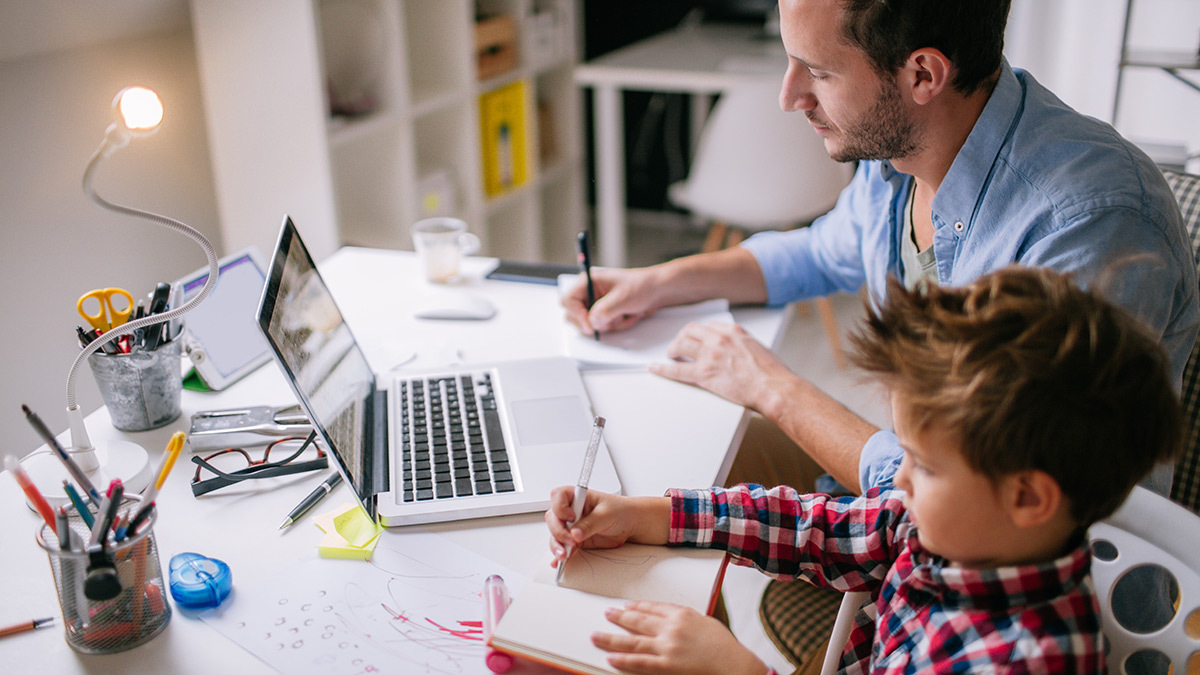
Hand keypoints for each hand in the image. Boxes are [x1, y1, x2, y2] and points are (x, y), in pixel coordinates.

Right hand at [545, 489, 669, 568]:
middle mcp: (571, 510)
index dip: (560, 507)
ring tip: (565, 555)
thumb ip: (590, 523)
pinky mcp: (575, 540)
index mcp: (577, 496)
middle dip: (558, 531)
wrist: (631, 524)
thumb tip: (575, 533)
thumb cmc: (620, 511)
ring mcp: (571, 526)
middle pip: (553, 518)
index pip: (558, 496)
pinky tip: (560, 562)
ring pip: (555, 535)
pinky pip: (563, 547)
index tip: (571, 517)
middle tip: (571, 541)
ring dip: (557, 546)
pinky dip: (560, 554)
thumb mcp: (606, 514)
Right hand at [561, 267, 663, 335]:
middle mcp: (589, 293)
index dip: (577, 315)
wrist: (657, 291)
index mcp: (588, 282)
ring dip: (610, 324)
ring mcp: (596, 305)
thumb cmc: (641, 286)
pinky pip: (603, 328)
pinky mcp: (605, 314)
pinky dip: (616, 326)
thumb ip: (605, 310)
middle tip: (610, 321)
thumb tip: (592, 321)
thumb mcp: (622, 297)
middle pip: (574, 316)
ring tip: (625, 314)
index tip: (590, 325)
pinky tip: (628, 316)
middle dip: (595, 322)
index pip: (569, 300)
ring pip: (591, 325)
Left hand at [593, 601, 768, 674]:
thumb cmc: (725, 646)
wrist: (735, 665)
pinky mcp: (667, 666)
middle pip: (639, 620)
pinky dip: (623, 660)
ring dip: (612, 638)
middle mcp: (671, 628)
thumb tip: (670, 620)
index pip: (653, 607)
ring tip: (596, 635)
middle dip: (620, 617)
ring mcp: (667, 647)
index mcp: (682, 614)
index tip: (627, 605)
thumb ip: (686, 620)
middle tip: (607, 613)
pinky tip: (610, 657)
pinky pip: (640, 662)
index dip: (638, 606)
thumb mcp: (706, 622)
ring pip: (633, 641)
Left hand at [652, 321, 795, 411]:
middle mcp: (719, 339)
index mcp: (733, 331)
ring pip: (681, 345)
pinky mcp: (704, 374)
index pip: (708, 326)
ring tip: (671, 354)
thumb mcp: (757, 347)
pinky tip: (655, 368)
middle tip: (680, 345)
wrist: (774, 388)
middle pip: (690, 331)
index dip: (700, 334)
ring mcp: (710, 355)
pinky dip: (663, 369)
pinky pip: (677, 370)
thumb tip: (734, 350)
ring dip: (673, 349)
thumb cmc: (771, 373)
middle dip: (683, 337)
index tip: (697, 338)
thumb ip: (741, 344)